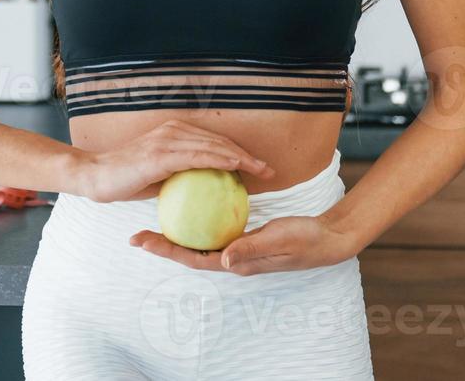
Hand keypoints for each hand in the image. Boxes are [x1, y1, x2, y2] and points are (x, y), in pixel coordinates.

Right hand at [68, 120, 274, 203]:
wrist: (95, 177)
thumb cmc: (125, 180)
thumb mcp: (158, 176)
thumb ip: (180, 175)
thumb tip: (203, 188)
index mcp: (173, 133)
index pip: (213, 141)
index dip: (238, 152)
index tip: (258, 167)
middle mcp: (172, 131)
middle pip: (218, 140)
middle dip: (247, 154)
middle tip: (269, 169)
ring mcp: (167, 140)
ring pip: (213, 146)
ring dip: (241, 157)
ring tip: (261, 170)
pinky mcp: (161, 154)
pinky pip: (198, 157)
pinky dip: (220, 161)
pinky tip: (236, 169)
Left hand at [128, 213, 359, 274]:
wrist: (329, 238)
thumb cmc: (307, 240)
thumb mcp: (280, 240)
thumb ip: (252, 248)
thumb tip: (220, 259)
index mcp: (237, 263)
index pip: (193, 260)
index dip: (166, 251)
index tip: (141, 241)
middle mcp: (232, 258)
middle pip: (189, 252)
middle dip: (162, 244)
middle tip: (136, 233)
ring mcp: (238, 248)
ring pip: (200, 241)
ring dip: (176, 234)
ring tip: (153, 218)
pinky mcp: (244, 235)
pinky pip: (214, 228)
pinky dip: (197, 219)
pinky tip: (189, 202)